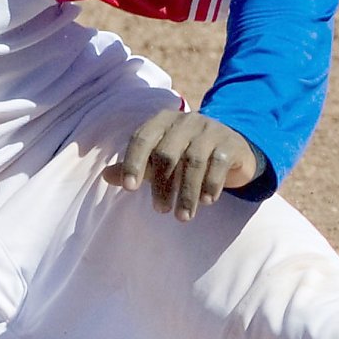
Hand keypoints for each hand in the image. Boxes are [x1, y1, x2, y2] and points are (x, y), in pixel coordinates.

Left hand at [103, 108, 261, 220]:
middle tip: (160, 211)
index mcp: (162, 121)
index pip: (142, 138)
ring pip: (193, 161)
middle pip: (167, 153)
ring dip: (187, 193)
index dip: (133, 162)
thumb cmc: (187, 154)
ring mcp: (210, 130)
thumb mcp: (160, 158)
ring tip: (183, 217)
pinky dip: (210, 185)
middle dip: (162, 186)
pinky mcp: (230, 143)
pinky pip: (218, 164)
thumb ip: (136, 166)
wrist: (233, 148)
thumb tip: (105, 176)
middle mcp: (185, 121)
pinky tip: (207, 201)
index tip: (129, 188)